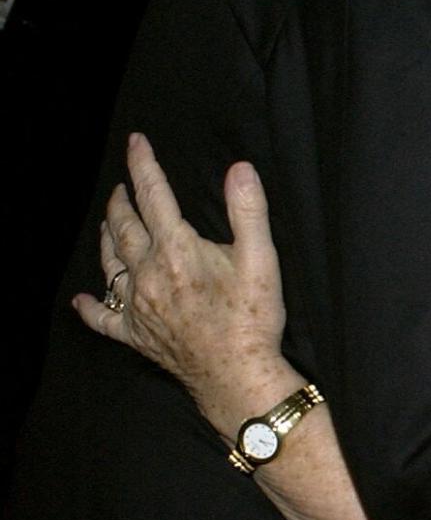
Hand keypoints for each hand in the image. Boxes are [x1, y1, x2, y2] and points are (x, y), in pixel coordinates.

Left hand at [73, 133, 288, 421]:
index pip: (153, 195)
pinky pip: (105, 319)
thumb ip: (248, 212)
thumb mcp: (261, 260)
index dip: (143, 165)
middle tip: (121, 185)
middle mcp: (148, 274)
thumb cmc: (252, 320)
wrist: (239, 378)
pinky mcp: (137, 335)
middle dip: (121, 200)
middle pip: (124, 226)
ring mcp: (138, 306)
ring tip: (107, 220)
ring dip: (106, 236)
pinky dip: (91, 308)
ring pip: (110, 263)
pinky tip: (81, 300)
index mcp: (175, 250)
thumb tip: (240, 170)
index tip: (136, 142)